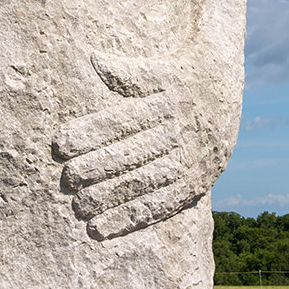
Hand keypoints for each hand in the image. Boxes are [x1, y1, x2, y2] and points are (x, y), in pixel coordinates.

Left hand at [52, 52, 202, 240]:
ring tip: (80, 209)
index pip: (123, 121)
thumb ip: (128, 72)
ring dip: (111, 199)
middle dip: (97, 169)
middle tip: (67, 180)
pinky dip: (132, 218)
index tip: (60, 144)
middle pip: (132, 154)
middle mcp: (180, 132)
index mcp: (168, 101)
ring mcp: (191, 160)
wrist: (228, 89)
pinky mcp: (197, 183)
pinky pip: (162, 205)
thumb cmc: (184, 75)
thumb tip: (94, 60)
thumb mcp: (162, 68)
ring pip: (146, 183)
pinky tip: (104, 228)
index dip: (90, 133)